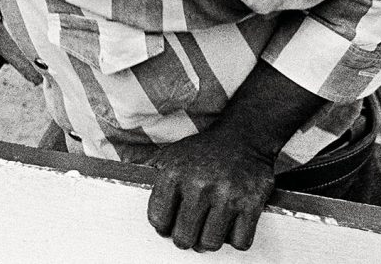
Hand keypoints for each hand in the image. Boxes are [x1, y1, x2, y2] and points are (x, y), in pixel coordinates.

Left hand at [145, 127, 276, 251]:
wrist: (242, 138)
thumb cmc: (203, 151)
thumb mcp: (171, 155)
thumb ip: (153, 176)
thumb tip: (128, 192)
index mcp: (173, 173)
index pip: (158, 219)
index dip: (162, 227)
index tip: (168, 226)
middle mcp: (198, 185)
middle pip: (184, 237)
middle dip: (184, 239)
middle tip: (189, 234)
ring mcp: (227, 195)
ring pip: (210, 243)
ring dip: (208, 242)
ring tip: (208, 230)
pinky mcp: (252, 203)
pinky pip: (240, 242)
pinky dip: (235, 240)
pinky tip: (229, 227)